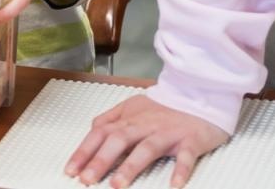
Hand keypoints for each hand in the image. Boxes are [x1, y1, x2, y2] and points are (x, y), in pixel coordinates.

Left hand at [66, 94, 229, 187]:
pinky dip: (180, 170)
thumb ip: (112, 117)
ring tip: (117, 185)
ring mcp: (168, 132)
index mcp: (130, 117)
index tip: (71, 170)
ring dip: (131, 166)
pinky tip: (174, 185)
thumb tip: (92, 128)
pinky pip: (186, 156)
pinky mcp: (191, 139)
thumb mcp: (134, 106)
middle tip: (87, 180)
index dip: (85, 151)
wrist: (203, 93)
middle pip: (119, 140)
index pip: (101, 132)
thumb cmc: (167, 106)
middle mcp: (146, 124)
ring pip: (147, 148)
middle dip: (101, 160)